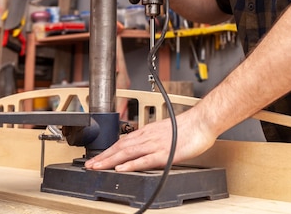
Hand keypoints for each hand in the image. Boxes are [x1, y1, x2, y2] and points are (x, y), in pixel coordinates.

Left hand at [84, 109, 216, 171]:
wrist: (201, 122)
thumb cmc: (187, 127)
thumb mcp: (165, 132)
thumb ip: (153, 139)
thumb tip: (144, 148)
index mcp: (147, 132)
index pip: (122, 142)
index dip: (108, 151)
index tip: (97, 158)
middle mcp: (148, 137)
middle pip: (120, 147)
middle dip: (103, 157)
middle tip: (89, 165)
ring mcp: (155, 145)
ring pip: (127, 153)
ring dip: (110, 160)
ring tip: (97, 167)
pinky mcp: (164, 153)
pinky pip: (144, 160)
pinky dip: (131, 164)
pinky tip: (122, 168)